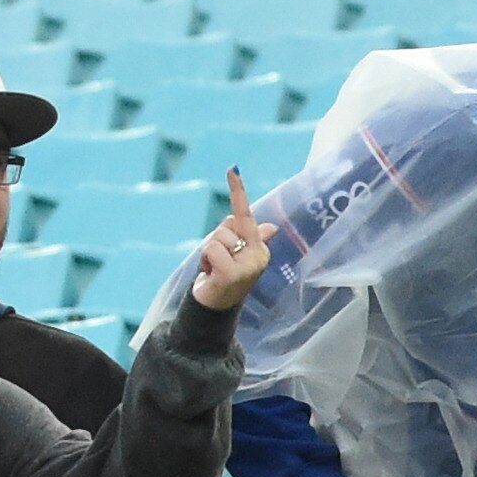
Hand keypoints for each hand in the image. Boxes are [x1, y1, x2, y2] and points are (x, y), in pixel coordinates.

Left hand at [188, 169, 269, 309]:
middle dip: (215, 241)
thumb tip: (271, 227)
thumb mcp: (237, 254)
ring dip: (208, 253)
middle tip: (217, 262)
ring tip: (213, 269)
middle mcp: (258, 255)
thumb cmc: (225, 277)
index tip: (232, 169)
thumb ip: (252, 237)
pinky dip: (206, 260)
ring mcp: (247, 266)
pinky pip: (212, 249)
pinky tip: (210, 275)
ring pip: (217, 238)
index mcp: (259, 248)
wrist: (216, 307)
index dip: (238, 191)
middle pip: (226, 227)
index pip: (246, 215)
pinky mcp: (232, 273)